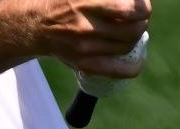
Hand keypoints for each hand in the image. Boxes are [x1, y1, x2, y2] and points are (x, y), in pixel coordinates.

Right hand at [8, 0, 151, 77]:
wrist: (36, 25)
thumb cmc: (63, 2)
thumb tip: (134, 0)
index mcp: (85, 3)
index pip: (130, 9)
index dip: (143, 7)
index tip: (142, 5)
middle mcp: (86, 26)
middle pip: (133, 29)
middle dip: (142, 21)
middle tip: (139, 18)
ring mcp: (84, 48)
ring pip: (127, 46)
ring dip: (136, 38)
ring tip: (131, 31)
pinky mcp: (83, 64)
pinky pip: (118, 70)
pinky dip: (133, 66)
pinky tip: (137, 58)